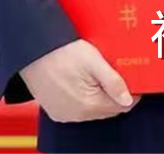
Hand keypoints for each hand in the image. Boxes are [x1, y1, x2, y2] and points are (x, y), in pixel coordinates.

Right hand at [19, 38, 140, 122]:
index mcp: (89, 104)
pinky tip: (80, 82)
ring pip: (93, 109)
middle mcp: (76, 115)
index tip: (131, 79)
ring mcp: (64, 114)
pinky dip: (82, 99)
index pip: (121, 106)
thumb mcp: (93, 61)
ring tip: (95, 75)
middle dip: (114, 94)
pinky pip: (77, 109)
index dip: (130, 92)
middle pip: (107, 108)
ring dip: (98, 96)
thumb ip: (113, 82)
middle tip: (113, 73)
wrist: (32, 49)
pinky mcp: (55, 110)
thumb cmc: (61, 52)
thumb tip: (129, 100)